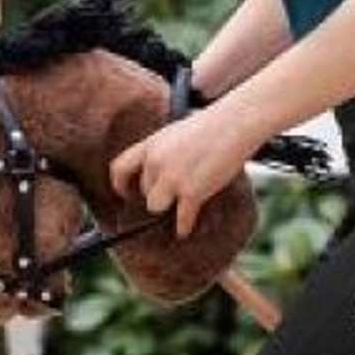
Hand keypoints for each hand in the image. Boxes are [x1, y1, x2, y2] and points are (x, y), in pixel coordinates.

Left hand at [108, 103, 259, 234]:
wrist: (235, 123)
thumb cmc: (211, 126)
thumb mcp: (175, 134)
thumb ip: (161, 152)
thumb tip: (156, 173)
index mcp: (150, 145)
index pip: (119, 168)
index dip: (120, 184)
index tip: (126, 193)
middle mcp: (156, 162)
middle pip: (145, 191)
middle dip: (158, 194)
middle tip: (173, 195)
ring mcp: (172, 178)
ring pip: (155, 206)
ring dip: (167, 208)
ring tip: (179, 208)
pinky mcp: (192, 192)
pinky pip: (181, 219)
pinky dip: (183, 227)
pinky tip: (185, 230)